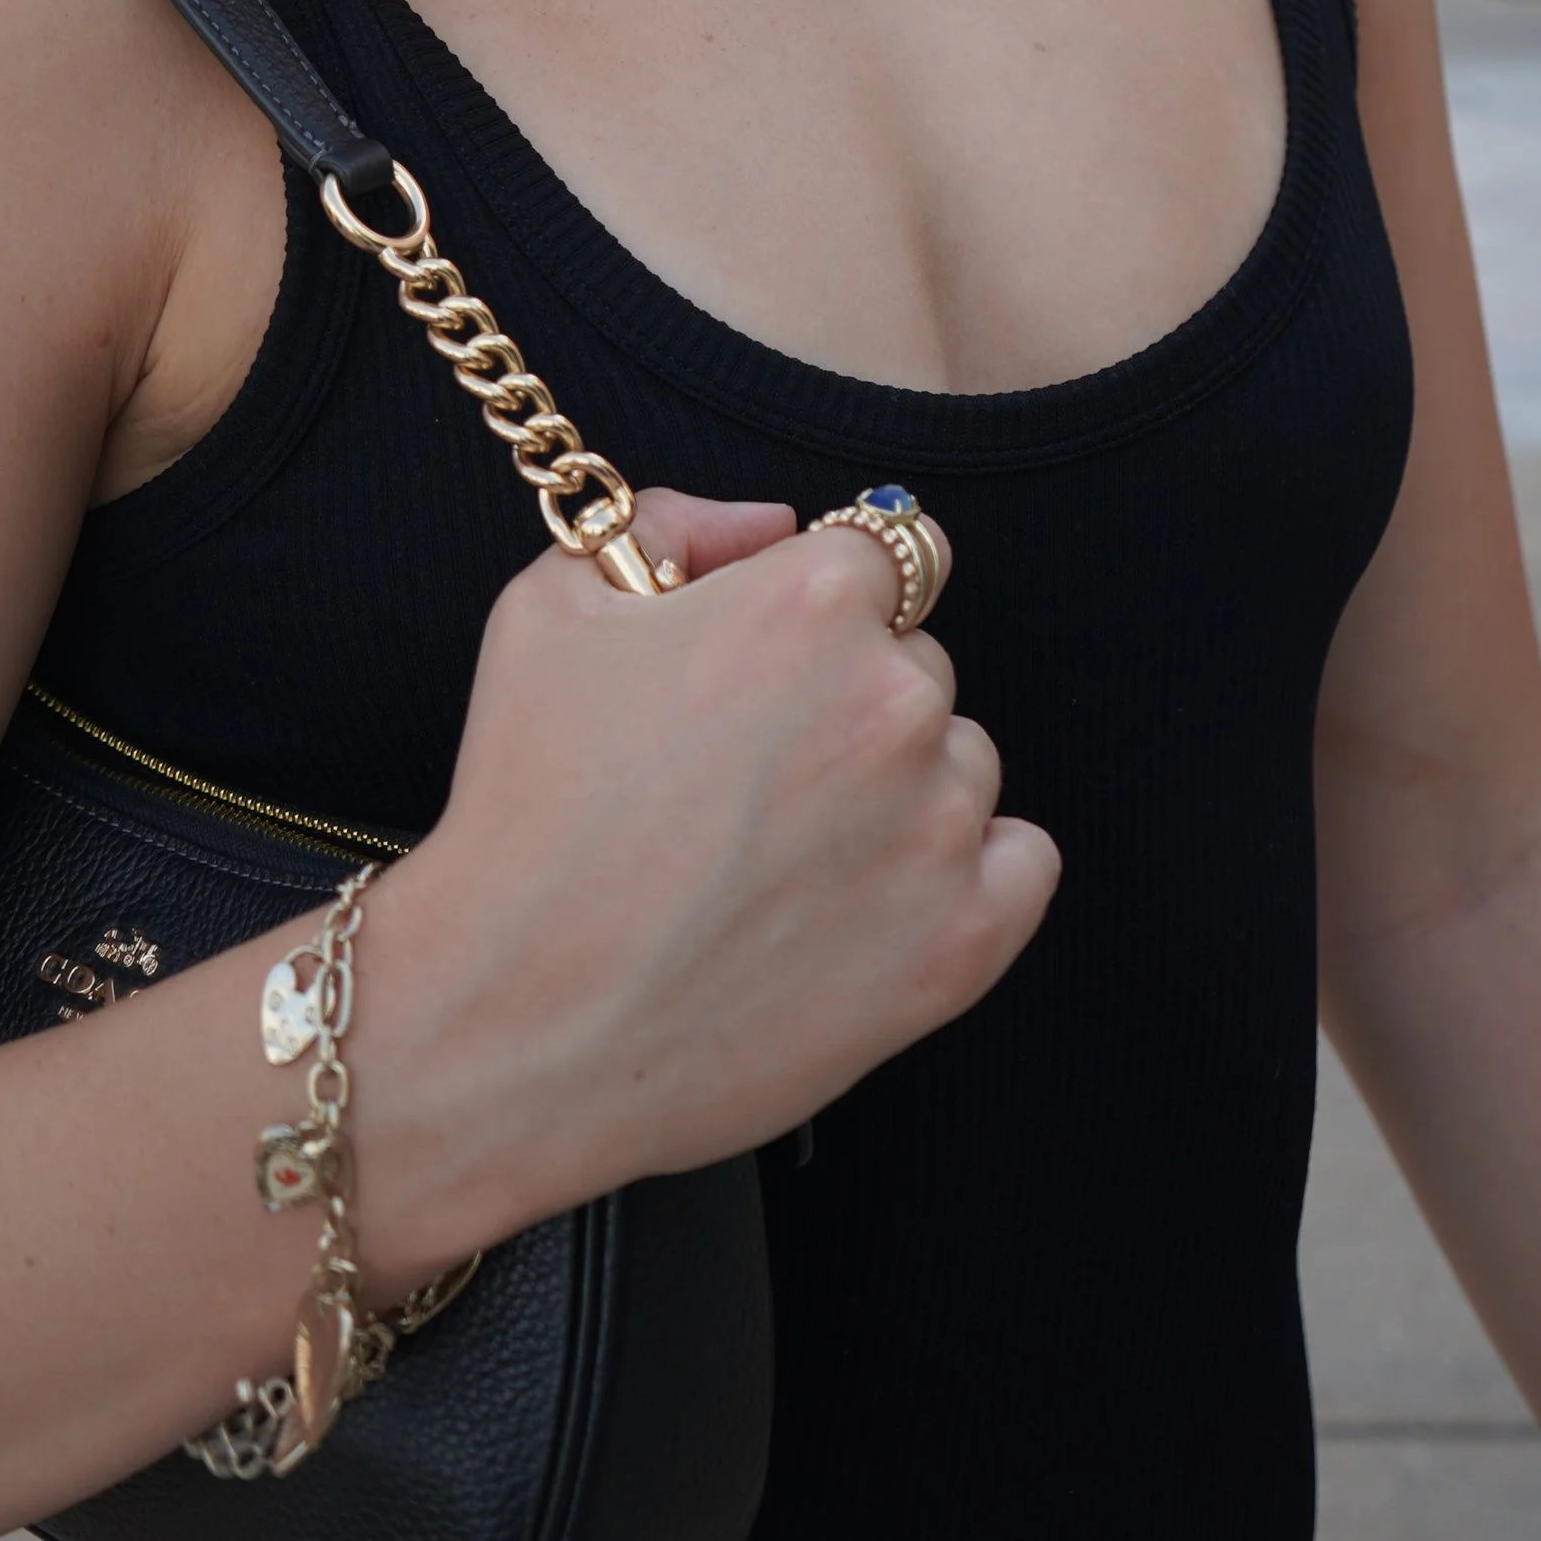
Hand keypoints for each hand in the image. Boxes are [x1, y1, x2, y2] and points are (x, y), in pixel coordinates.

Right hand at [357, 491, 1059, 1262]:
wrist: (519, 1018)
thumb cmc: (527, 810)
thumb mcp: (553, 608)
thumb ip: (672, 523)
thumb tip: (770, 522)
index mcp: (809, 602)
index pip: (887, 549)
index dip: (824, 602)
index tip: (778, 659)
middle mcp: (896, 698)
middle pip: (919, 659)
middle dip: (849, 698)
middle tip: (749, 775)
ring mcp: (938, 824)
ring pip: (963, 761)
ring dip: (899, 788)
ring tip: (784, 854)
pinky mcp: (964, 941)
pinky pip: (1021, 863)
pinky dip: (966, 874)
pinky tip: (869, 897)